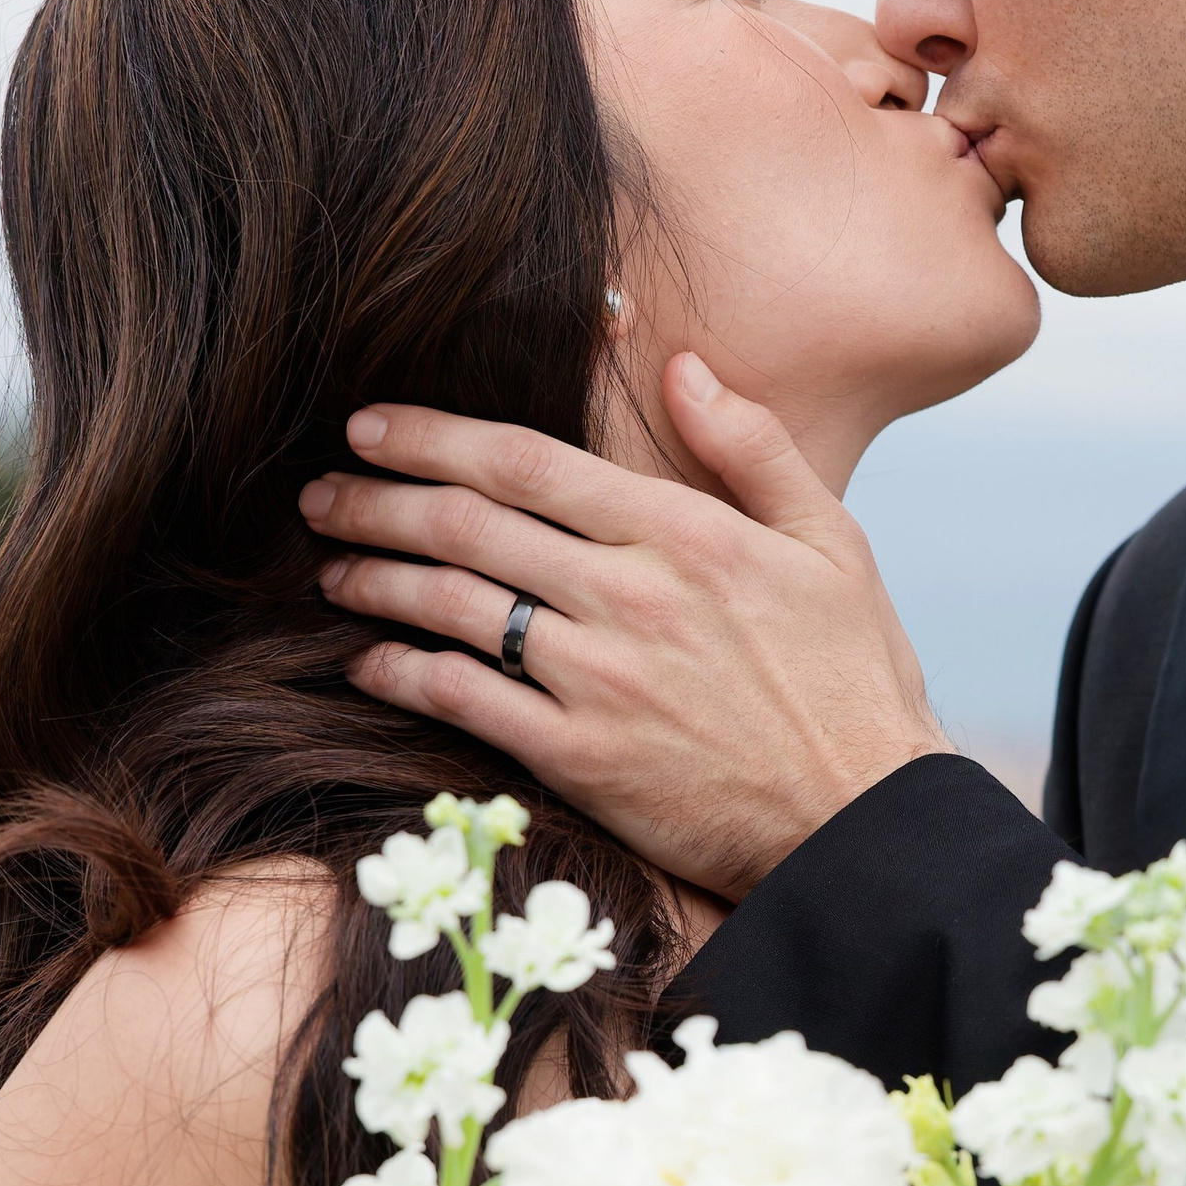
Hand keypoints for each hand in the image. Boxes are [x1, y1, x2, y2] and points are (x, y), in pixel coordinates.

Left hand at [300, 355, 950, 897]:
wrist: (863, 818)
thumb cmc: (853, 680)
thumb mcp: (832, 542)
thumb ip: (752, 446)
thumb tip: (680, 366)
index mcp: (683, 532)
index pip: (525, 462)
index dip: (432, 436)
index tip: (371, 425)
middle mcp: (630, 596)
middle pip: (468, 526)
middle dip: (377, 501)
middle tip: (321, 494)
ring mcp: (599, 680)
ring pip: (453, 607)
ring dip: (376, 581)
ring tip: (331, 569)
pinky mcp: (581, 758)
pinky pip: (466, 701)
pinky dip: (403, 675)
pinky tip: (369, 662)